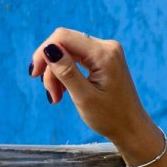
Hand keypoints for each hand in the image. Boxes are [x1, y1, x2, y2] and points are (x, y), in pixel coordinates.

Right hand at [29, 28, 162, 163]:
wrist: (132, 129)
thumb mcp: (84, 97)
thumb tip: (48, 48)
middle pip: (64, 44)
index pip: (62, 37)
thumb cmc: (111, 118)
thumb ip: (66, 71)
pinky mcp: (104, 59)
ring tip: (57, 97)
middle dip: (51, 67)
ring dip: (57, 73)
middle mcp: (107, 47)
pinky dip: (66, 74)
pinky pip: (76, 58)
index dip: (43, 52)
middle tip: (51, 94)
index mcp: (105, 54)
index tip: (34, 75)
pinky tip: (63, 91)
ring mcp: (107, 52)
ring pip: (67, 52)